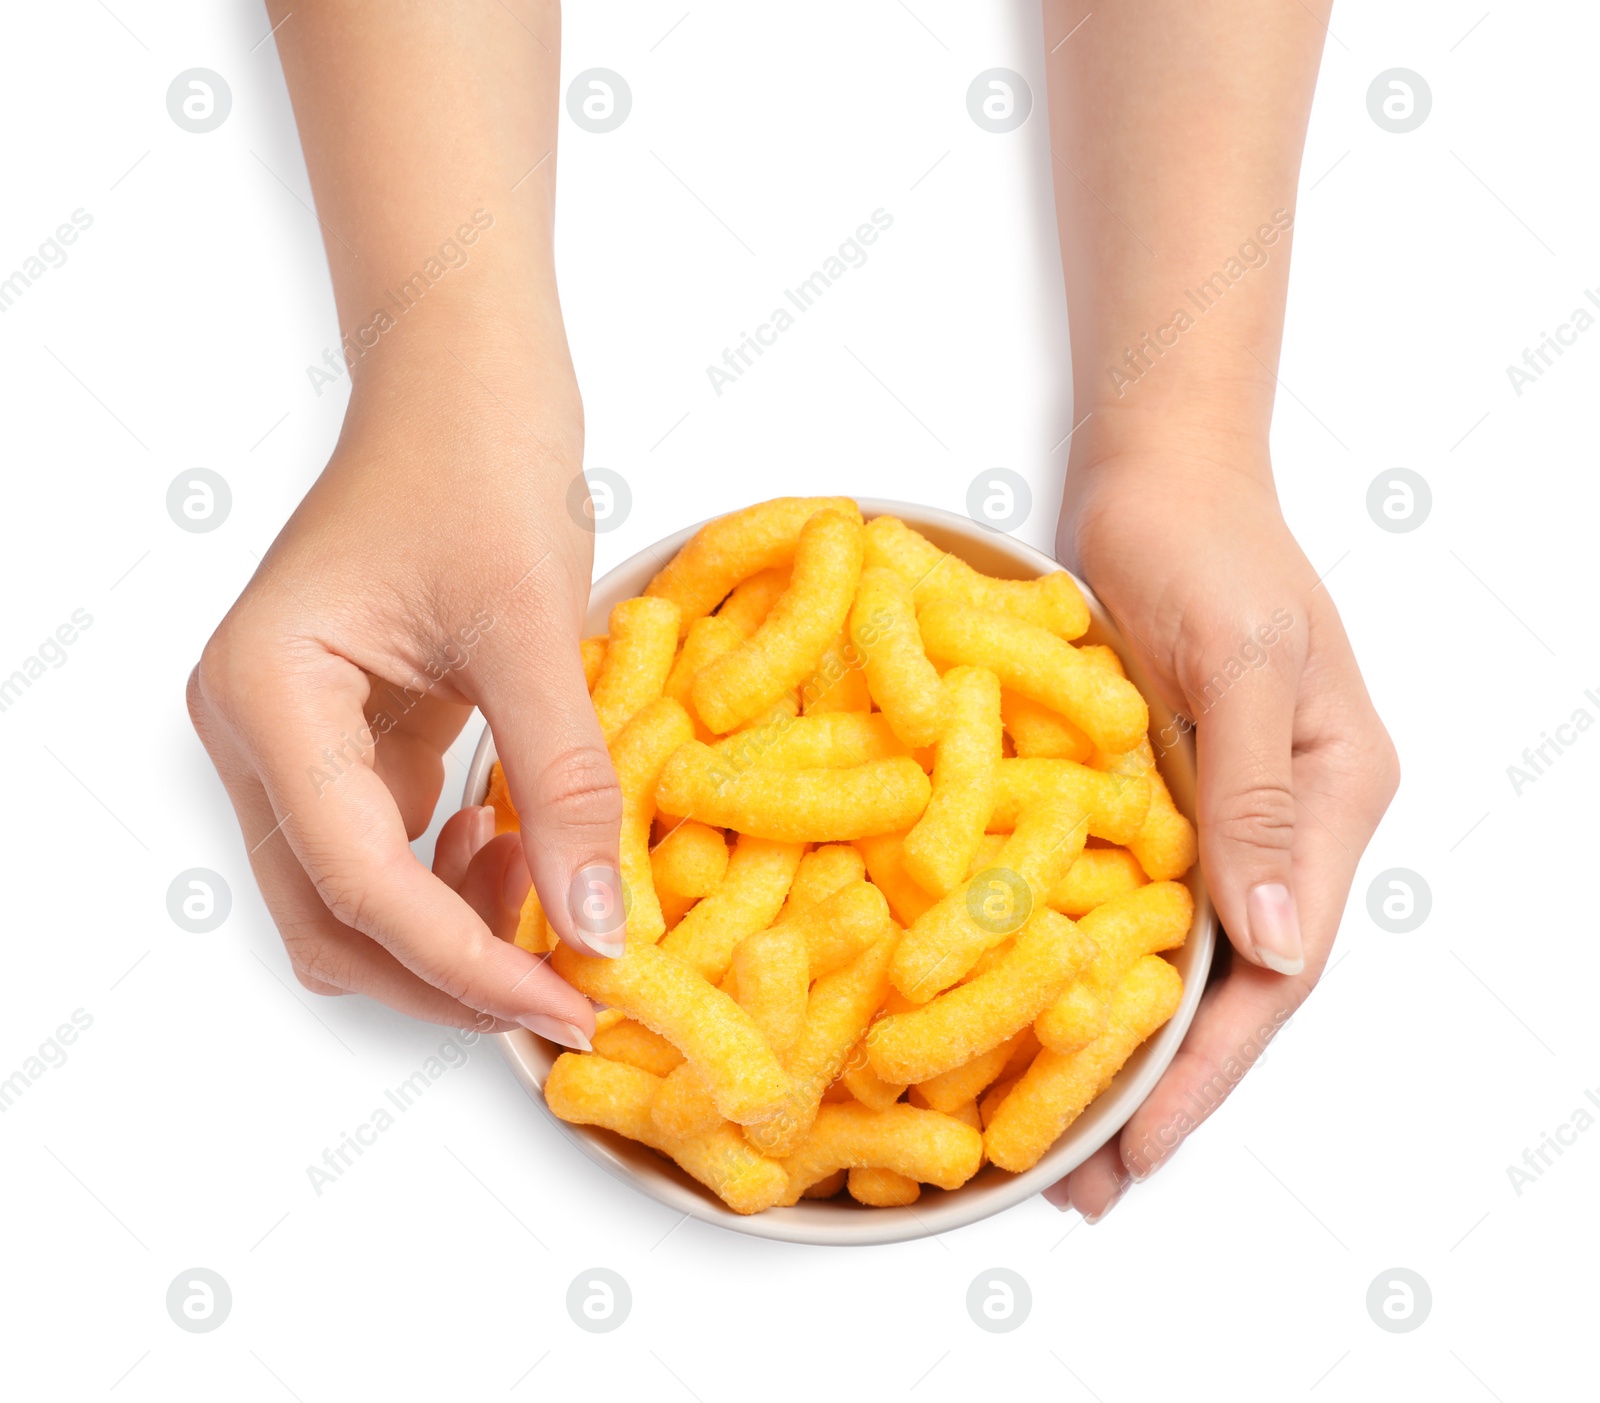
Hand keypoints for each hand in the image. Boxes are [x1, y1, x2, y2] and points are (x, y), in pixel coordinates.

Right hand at [187, 362, 619, 1046]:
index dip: (465, 963)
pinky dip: (453, 876)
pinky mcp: (342, 737)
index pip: (355, 882)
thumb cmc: (479, 461)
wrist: (465, 380)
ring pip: (355, 900)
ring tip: (554, 893)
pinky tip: (520, 845)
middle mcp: (252, 731)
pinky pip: (385, 848)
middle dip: (450, 972)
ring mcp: (290, 739)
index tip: (567, 1001)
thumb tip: (595, 926)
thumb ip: (562, 779)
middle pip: (334, 920)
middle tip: (570, 985)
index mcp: (264, 697)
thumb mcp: (531, 627)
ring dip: (453, 930)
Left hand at [1044, 438, 1398, 1219]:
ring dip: (1113, 1040)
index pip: (1276, 971)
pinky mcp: (1150, 790)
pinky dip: (1077, 959)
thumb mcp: (1240, 657)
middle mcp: (1280, 823)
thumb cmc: (1205, 537)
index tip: (1137, 1152)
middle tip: (1078, 1182)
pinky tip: (1021, 1007)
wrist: (1154, 465)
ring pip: (1169, 955)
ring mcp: (1214, 810)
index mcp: (1331, 800)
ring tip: (1043, 1131)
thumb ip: (1261, 798)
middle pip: (1225, 985)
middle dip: (1156, 1086)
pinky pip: (1118, 895)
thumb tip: (1277, 948)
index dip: (1207, 1071)